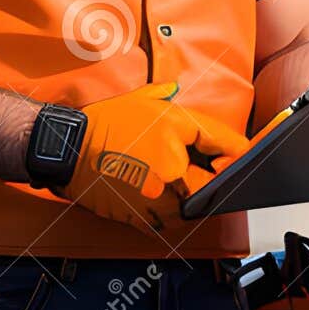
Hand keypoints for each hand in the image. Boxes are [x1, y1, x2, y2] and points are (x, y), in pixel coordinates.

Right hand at [61, 81, 247, 231]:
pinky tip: (158, 198)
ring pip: (192, 206)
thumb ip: (164, 93)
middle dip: (214, 179)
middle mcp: (173, 163)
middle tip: (208, 175)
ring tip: (177, 187)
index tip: (241, 156)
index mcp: (176, 128)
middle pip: (213, 182)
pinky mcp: (144, 216)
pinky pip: (169, 221)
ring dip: (190, 199)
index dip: (237, 152)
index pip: (225, 143)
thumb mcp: (138, 99)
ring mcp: (158, 194)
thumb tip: (175, 88)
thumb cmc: (102, 123)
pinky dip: (168, 213)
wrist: (67, 149)